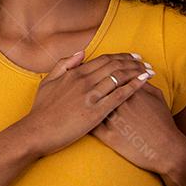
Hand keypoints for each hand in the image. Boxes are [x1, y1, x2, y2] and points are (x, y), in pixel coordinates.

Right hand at [20, 51, 153, 156]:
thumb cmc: (41, 110)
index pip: (103, 59)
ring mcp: (91, 95)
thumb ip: (64, 65)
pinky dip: (134, 85)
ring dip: (137, 71)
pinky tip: (144, 81)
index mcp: (74, 73)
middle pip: (114, 65)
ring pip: (119, 76)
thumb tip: (81, 53)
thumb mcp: (48, 82)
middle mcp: (84, 80)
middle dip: (133, 62)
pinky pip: (119, 95)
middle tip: (145, 62)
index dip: (121, 56)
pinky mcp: (96, 111)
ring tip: (149, 70)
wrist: (37, 132)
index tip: (133, 56)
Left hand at [90, 79, 184, 175]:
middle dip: (92, 84)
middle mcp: (120, 103)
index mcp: (132, 92)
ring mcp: (113, 120)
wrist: (167, 150)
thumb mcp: (158, 98)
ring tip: (81, 99)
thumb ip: (144, 83)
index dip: (105, 73)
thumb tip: (134, 73)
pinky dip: (84, 120)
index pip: (112, 75)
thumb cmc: (164, 123)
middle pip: (99, 87)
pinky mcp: (109, 137)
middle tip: (87, 85)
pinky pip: (91, 126)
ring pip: (92, 105)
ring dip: (85, 101)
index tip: (101, 74)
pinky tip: (82, 117)